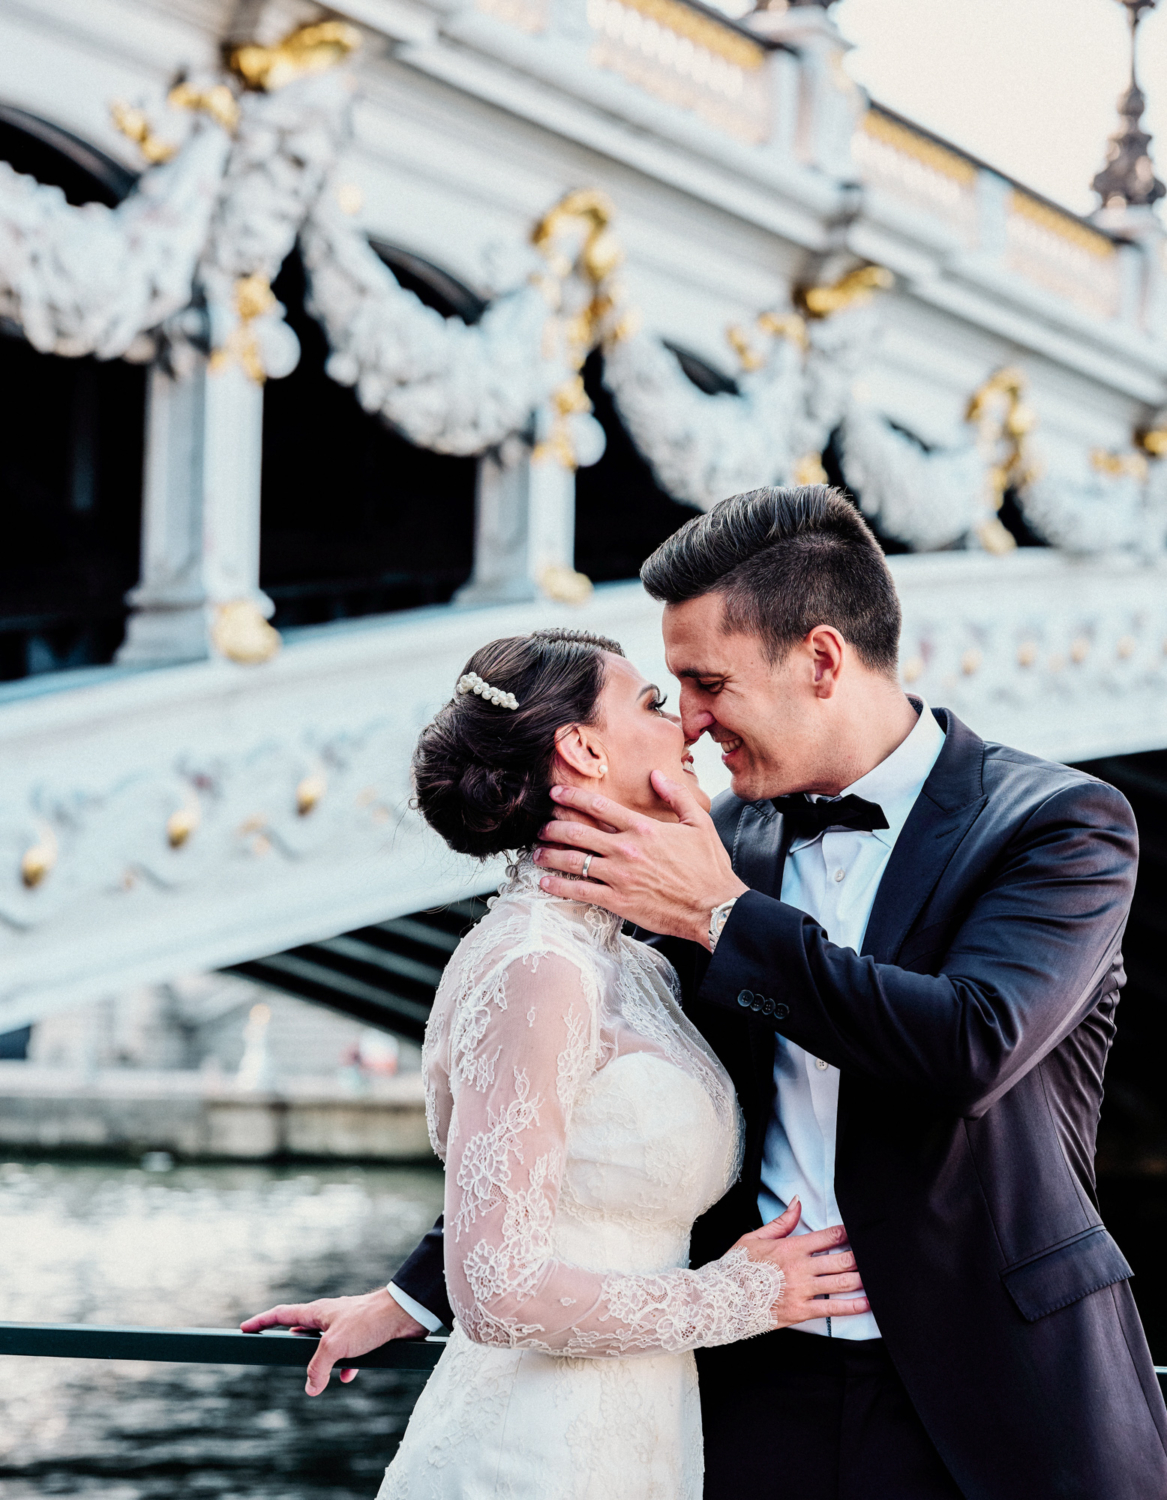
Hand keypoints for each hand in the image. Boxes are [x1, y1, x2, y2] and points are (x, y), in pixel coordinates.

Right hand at [240, 1287, 425, 1395]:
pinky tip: (348, 1376)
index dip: (262, 1321)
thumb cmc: (369, 1320)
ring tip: (313, 1374)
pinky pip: (348, 1354)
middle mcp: (330, 1316)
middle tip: (275, 1351)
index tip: (244, 1328)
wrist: (406, 1313)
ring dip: (320, 1359)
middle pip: (302, 1328)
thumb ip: (318, 1367)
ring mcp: (347, 1326)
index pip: (282, 1314)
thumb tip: (310, 1388)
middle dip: (289, 1341)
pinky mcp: (364, 1336)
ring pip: (326, 1344)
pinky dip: (345, 1365)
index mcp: (318, 1312)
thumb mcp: (335, 1345)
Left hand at [533, 772, 746, 944]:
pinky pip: (580, 891)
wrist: (714, 907)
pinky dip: (559, 885)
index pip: (600, 806)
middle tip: (540, 825)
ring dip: (550, 854)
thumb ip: (676, 795)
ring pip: (574, 860)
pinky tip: (545, 882)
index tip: (556, 794)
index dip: (573, 797)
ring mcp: (619, 876)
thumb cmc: (709, 868)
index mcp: (644, 828)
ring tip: (536, 852)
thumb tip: (657, 775)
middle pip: (578, 832)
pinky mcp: (618, 901)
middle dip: (553, 826)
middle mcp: (627, 849)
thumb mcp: (699, 823)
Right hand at [732, 1199, 868, 1325]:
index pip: (828, 1237)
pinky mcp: (801, 1311)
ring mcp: (802, 1290)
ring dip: (862, 1280)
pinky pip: (832, 1309)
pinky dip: (852, 1307)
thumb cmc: (737, 1267)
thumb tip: (797, 1202)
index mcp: (791, 1247)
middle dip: (860, 1257)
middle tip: (875, 1256)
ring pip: (841, 1283)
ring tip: (876, 1277)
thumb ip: (781, 1221)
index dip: (847, 1234)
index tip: (858, 1233)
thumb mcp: (755, 1237)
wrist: (723, 1298)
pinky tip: (866, 1304)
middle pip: (841, 1260)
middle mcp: (800, 1268)